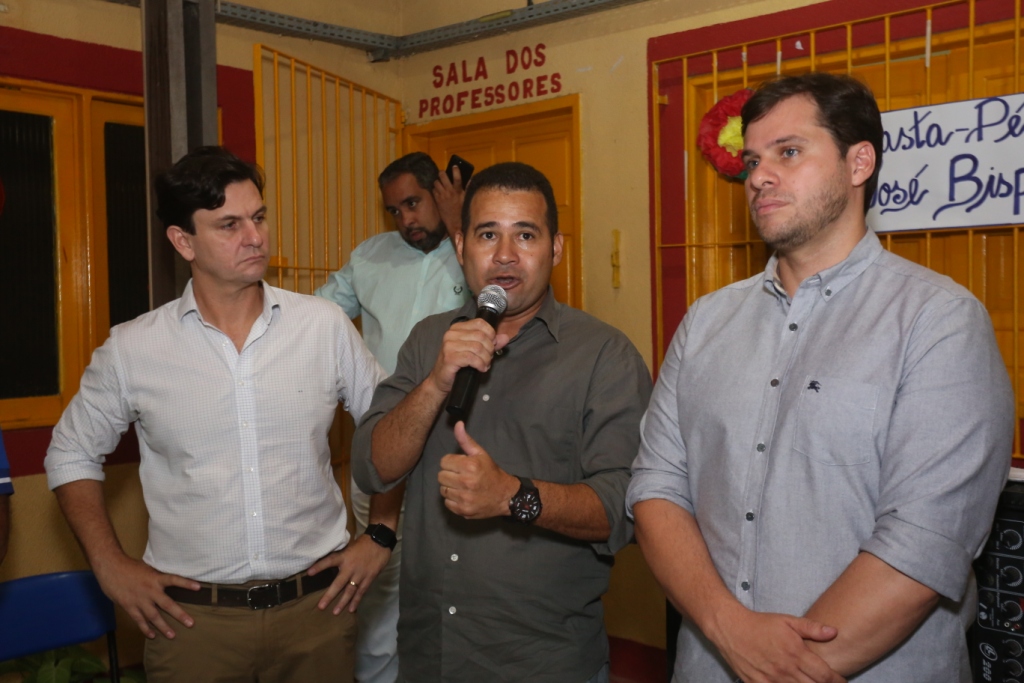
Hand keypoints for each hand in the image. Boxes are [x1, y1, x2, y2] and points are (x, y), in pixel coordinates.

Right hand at [93, 553, 198, 638]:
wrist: (110, 567)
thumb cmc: (129, 566)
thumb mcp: (147, 568)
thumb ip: (156, 576)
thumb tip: (167, 580)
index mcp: (155, 578)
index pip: (174, 579)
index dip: (186, 583)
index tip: (199, 587)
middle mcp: (149, 590)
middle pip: (167, 604)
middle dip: (179, 614)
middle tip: (190, 623)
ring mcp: (139, 600)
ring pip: (154, 616)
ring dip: (163, 627)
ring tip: (172, 635)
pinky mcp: (129, 606)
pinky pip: (139, 620)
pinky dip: (145, 628)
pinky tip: (152, 635)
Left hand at [308, 534, 390, 614]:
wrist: (380, 541)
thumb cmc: (363, 543)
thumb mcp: (350, 547)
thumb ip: (342, 557)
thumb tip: (333, 564)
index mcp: (344, 556)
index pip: (329, 561)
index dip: (319, 567)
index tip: (309, 573)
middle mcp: (350, 567)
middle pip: (338, 584)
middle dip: (330, 596)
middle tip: (321, 607)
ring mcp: (360, 574)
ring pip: (350, 591)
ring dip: (342, 602)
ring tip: (335, 612)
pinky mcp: (369, 578)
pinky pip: (361, 591)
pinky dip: (356, 601)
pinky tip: (351, 609)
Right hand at [428, 319, 508, 395]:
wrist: (441, 380)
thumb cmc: (458, 364)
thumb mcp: (475, 351)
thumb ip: (490, 343)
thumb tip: (505, 337)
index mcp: (457, 328)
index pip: (480, 323)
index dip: (490, 334)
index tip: (492, 345)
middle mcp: (451, 334)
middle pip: (481, 336)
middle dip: (489, 349)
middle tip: (488, 358)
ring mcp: (449, 345)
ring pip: (478, 347)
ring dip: (486, 358)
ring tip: (485, 364)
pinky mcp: (450, 357)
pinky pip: (472, 358)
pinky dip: (480, 364)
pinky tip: (481, 369)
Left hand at [433, 165, 465, 235]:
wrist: (455, 222)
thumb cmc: (462, 210)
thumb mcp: (467, 199)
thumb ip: (467, 188)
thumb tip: (470, 180)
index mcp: (458, 191)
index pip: (457, 177)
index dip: (455, 170)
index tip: (454, 166)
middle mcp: (449, 192)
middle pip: (442, 176)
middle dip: (442, 173)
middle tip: (442, 173)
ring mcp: (442, 195)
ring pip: (436, 182)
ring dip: (437, 181)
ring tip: (439, 182)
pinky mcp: (437, 200)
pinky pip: (433, 190)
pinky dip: (435, 189)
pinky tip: (438, 190)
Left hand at [438, 421, 519, 518]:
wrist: (505, 495)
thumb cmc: (492, 472)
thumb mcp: (481, 454)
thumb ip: (466, 440)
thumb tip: (457, 424)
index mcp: (470, 466)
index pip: (444, 462)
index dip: (452, 462)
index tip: (461, 466)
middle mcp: (466, 482)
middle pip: (441, 476)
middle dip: (450, 474)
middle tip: (461, 476)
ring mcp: (464, 498)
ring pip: (442, 490)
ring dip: (450, 487)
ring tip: (462, 486)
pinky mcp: (463, 510)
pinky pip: (447, 503)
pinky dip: (453, 499)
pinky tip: (463, 495)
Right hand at [710, 603, 843, 682]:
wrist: (731, 629)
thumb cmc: (761, 624)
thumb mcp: (787, 620)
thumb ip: (811, 628)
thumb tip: (834, 632)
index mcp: (795, 652)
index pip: (824, 675)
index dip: (836, 680)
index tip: (841, 681)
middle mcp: (785, 669)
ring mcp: (771, 679)